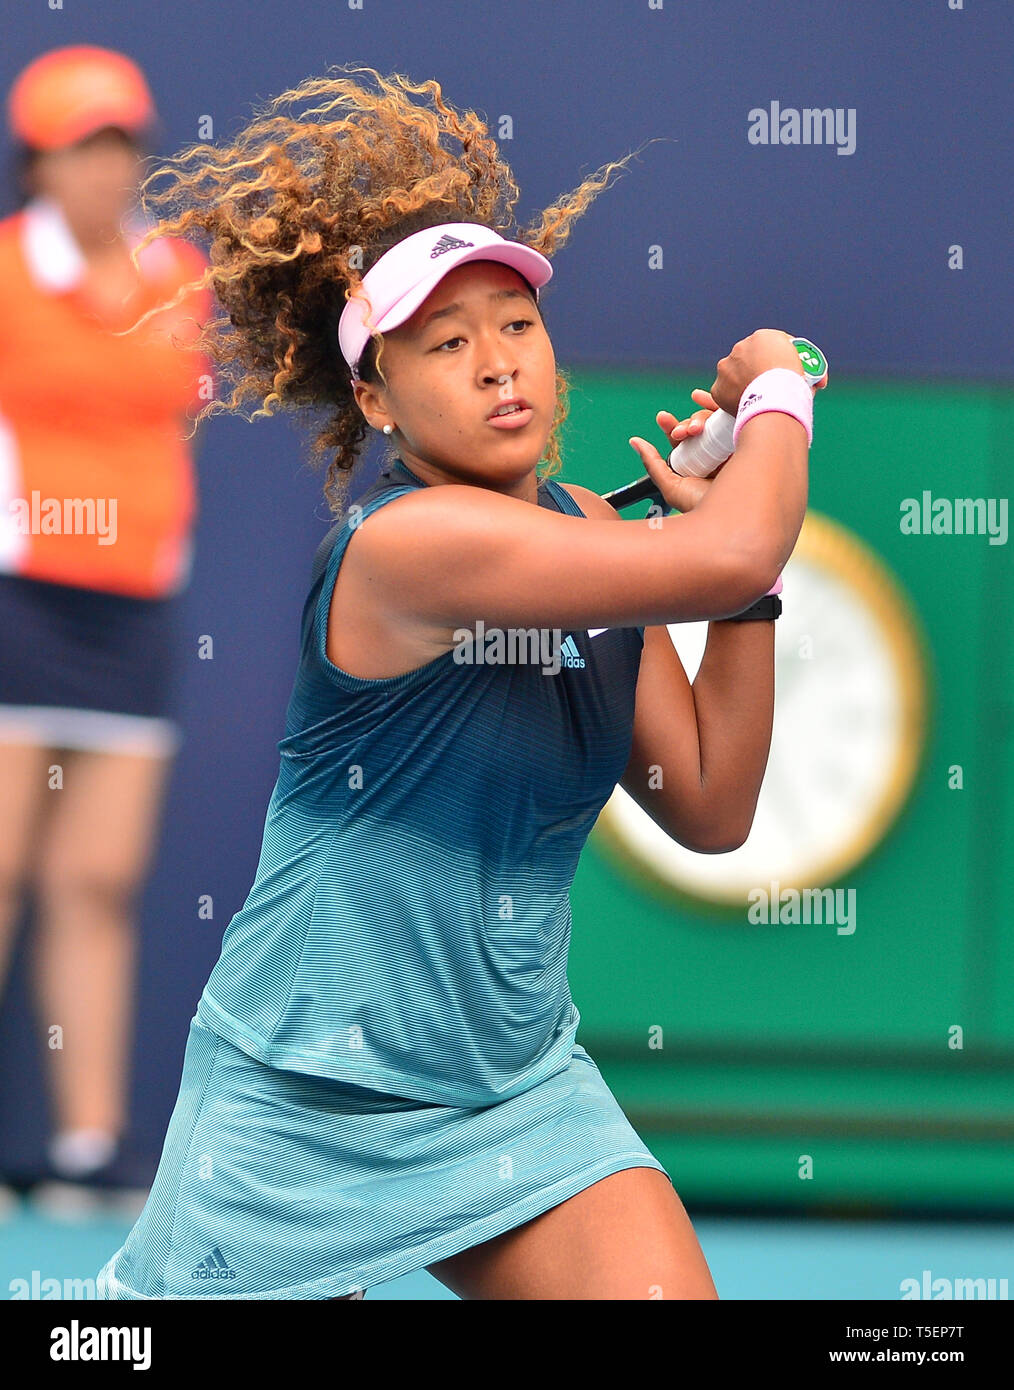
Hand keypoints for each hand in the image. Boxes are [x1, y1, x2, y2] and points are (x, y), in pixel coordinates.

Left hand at [628, 388, 727, 512]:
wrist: (731, 516)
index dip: (672, 427)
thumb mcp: (672, 487)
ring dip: (699, 417)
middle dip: (686, 425)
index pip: (684, 442)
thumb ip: (653, 465)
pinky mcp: (748, 442)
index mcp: (699, 467)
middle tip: (681, 432)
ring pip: (714, 423)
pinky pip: (734, 418)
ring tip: (694, 427)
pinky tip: (701, 395)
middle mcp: (715, 457)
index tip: (662, 418)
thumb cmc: (702, 508)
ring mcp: (732, 449)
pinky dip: (717, 403)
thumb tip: (635, 441)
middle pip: (699, 430)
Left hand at [710, 328, 803, 414]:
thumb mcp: (807, 370)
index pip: (767, 347)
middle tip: (766, 386)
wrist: (776, 399)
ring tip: (754, 398)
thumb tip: (819, 381)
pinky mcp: (718, 387)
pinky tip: (742, 406)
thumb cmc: (795, 383)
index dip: (774, 360)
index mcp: (763, 337)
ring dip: (741, 383)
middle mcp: (741, 347)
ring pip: (733, 374)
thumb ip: (805, 370)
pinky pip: (724, 392)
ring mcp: (727, 366)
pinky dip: (731, 399)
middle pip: (748, 359)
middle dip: (754, 370)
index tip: (779, 372)